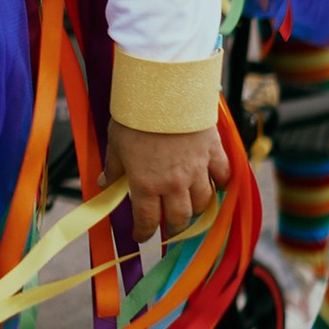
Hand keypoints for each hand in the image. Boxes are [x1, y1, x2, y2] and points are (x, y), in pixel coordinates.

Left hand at [104, 119, 224, 245]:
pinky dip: (222, 184)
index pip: (146, 220)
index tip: (141, 236)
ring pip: (203, 203)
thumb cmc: (136, 117)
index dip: (144, 232)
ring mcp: (197, 170)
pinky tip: (219, 187)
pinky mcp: (213, 153)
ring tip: (191, 210)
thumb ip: (114, 167)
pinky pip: (224, 176)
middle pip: (179, 217)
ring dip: (196, 210)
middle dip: (173, 227)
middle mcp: (174, 183)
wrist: (165, 92)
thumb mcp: (116, 143)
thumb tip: (104, 183)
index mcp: (146, 184)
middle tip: (170, 228)